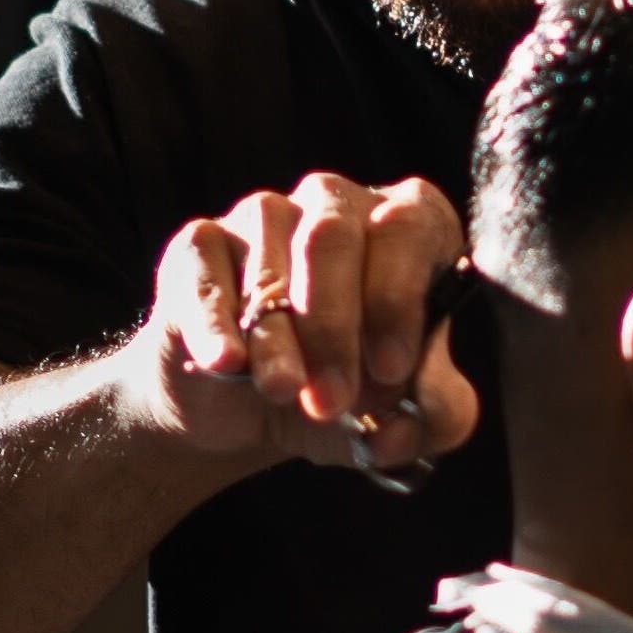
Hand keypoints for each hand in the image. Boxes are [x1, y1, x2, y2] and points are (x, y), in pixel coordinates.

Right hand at [123, 174, 481, 475]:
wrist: (239, 407)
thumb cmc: (340, 387)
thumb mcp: (396, 410)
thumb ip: (431, 415)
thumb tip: (411, 429)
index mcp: (408, 224)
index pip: (411, 226)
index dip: (399, 299)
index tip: (391, 370)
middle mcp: (338, 203)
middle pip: (335, 237)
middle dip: (336, 328)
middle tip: (332, 399)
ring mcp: (266, 214)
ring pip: (271, 262)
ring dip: (279, 337)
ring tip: (282, 390)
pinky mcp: (201, 242)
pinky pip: (207, 274)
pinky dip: (216, 323)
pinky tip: (227, 362)